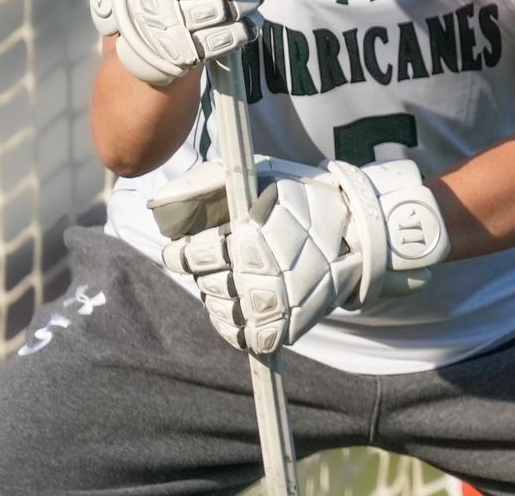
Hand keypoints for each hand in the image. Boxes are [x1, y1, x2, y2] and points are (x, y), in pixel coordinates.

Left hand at [152, 147, 450, 353]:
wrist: (356, 236)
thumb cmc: (302, 199)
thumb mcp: (260, 177)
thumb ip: (208, 182)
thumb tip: (158, 202)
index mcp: (247, 240)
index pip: (187, 257)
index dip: (183, 252)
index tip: (188, 248)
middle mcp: (255, 277)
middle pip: (204, 284)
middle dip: (209, 271)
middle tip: (228, 259)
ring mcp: (268, 307)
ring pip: (217, 311)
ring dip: (221, 295)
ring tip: (241, 278)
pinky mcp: (279, 330)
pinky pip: (238, 336)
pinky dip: (235, 323)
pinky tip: (246, 304)